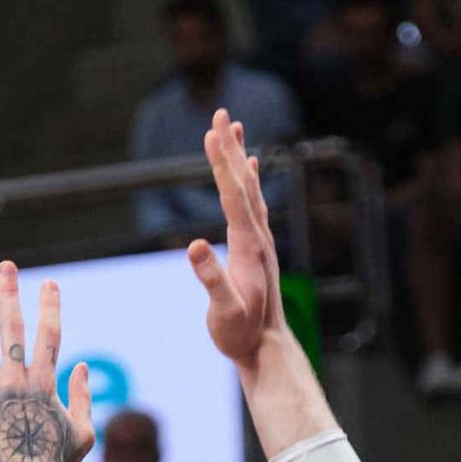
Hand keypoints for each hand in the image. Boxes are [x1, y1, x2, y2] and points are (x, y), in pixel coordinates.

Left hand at [0, 262, 91, 461]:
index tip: (48, 283)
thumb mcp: (82, 435)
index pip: (49, 335)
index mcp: (44, 384)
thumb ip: (82, 398)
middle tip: (6, 266)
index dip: (50, 307)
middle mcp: (14, 381)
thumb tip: (81, 367)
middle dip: (10, 293)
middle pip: (12, 327)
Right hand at [187, 109, 287, 373]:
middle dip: (230, 148)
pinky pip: (254, 204)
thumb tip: (193, 246)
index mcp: (249, 246)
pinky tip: (251, 167)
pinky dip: (250, 181)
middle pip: (243, 183)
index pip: (234, 195)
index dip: (222, 164)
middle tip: (220, 113)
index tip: (211, 133)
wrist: (266, 348)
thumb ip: (211, 279)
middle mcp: (259, 237)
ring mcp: (261, 241)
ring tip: (233, 128)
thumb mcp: (223, 311)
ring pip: (250, 189)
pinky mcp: (258, 249)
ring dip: (240, 157)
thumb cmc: (240, 334)